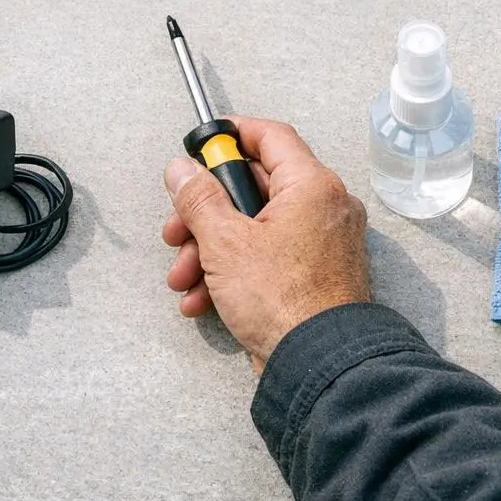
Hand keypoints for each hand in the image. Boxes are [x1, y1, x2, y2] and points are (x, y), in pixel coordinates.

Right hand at [162, 116, 371, 371]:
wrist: (321, 366)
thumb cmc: (282, 300)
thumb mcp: (225, 242)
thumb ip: (199, 199)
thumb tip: (181, 169)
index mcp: (312, 186)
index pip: (271, 137)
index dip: (233, 134)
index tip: (202, 144)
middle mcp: (325, 208)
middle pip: (255, 188)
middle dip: (205, 213)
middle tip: (175, 230)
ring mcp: (322, 244)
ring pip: (256, 228)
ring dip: (210, 250)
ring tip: (182, 278)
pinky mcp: (315, 276)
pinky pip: (269, 259)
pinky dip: (234, 272)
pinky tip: (202, 300)